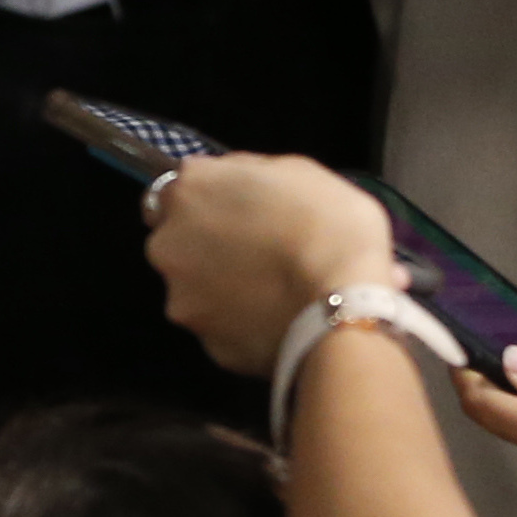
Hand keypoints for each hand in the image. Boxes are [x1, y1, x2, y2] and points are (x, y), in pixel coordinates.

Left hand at [144, 153, 403, 372]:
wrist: (348, 302)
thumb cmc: (329, 222)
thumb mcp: (294, 169)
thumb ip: (246, 173)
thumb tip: (232, 182)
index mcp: (188, 191)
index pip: (171, 193)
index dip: (203, 204)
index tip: (231, 214)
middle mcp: (168, 244)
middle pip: (175, 244)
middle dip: (204, 248)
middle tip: (254, 255)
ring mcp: (182, 299)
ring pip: (194, 291)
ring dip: (219, 289)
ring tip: (270, 294)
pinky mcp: (208, 346)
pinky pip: (221, 329)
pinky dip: (241, 325)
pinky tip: (276, 321)